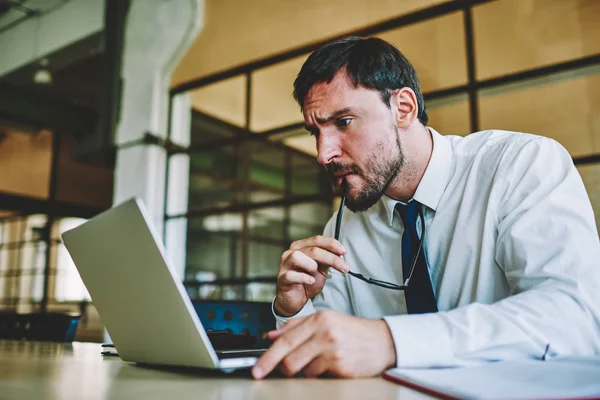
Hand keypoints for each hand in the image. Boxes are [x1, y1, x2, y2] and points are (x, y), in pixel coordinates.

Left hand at [252, 310, 396, 378]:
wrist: (383, 341)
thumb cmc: (352, 330)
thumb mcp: (325, 319)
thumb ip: (296, 326)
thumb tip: (270, 336)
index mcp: (318, 320)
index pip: (285, 341)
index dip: (267, 358)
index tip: (257, 370)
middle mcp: (325, 334)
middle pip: (289, 361)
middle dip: (284, 369)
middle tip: (285, 369)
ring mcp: (334, 352)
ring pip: (304, 372)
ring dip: (307, 370)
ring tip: (321, 360)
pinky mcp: (342, 368)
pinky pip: (320, 377)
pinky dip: (321, 374)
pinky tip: (332, 365)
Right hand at [275, 236, 349, 316]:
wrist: (296, 299)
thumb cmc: (307, 281)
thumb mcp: (321, 269)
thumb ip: (328, 259)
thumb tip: (340, 253)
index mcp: (301, 247)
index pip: (317, 240)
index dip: (331, 244)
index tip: (344, 252)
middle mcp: (291, 253)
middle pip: (313, 250)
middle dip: (331, 258)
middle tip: (344, 268)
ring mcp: (284, 265)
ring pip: (297, 257)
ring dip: (311, 266)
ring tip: (315, 274)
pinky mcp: (282, 278)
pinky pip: (291, 275)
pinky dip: (303, 278)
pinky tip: (310, 281)